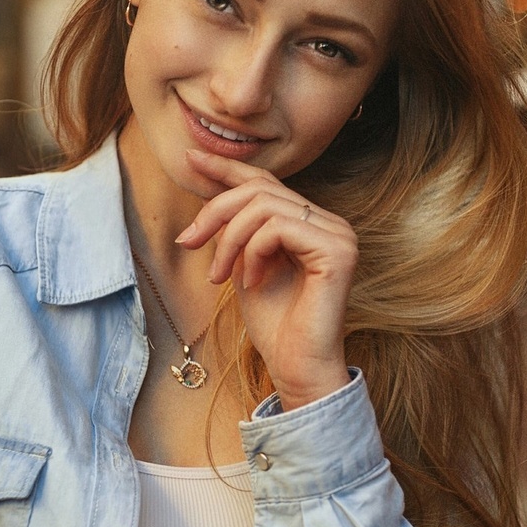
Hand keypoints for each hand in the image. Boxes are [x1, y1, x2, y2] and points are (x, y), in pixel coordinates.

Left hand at [176, 149, 354, 409]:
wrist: (297, 369)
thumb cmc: (275, 326)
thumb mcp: (244, 266)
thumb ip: (237, 231)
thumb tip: (211, 192)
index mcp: (312, 224)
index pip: (267, 182)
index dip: (228, 168)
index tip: (192, 157)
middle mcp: (330, 223)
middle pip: (260, 189)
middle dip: (215, 212)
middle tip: (188, 243)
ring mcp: (338, 235)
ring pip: (265, 206)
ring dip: (229, 239)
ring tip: (221, 276)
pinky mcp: (337, 251)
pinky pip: (278, 227)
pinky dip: (252, 252)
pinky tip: (250, 282)